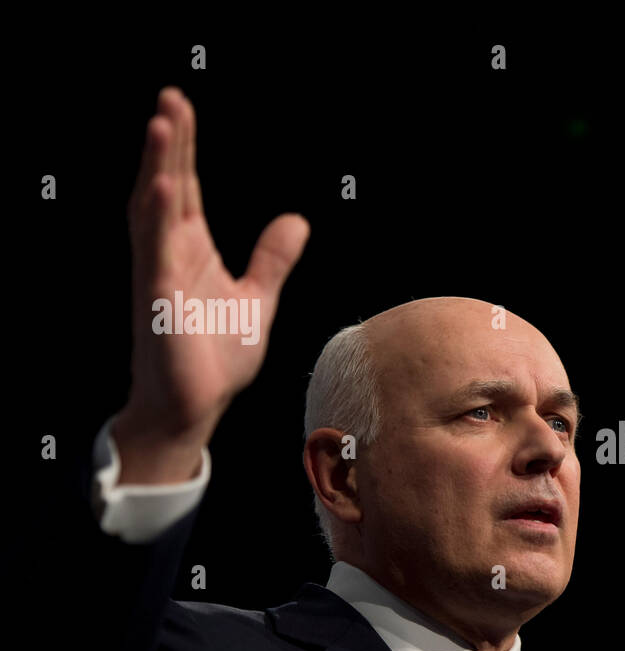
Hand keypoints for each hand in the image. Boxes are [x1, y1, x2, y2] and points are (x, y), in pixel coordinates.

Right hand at [120, 87, 309, 450]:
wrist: (194, 406)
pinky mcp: (158, 300)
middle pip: (168, 186)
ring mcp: (160, 274)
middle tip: (171, 96)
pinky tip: (162, 188)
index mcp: (191, 250)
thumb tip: (297, 221)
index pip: (187, 187)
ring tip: (162, 123)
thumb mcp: (257, 300)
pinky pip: (156, 254)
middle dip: (169, 142)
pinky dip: (159, 220)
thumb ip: (273, 259)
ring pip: (154, 210)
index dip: (184, 148)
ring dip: (157, 167)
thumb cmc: (214, 358)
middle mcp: (170, 254)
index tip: (181, 107)